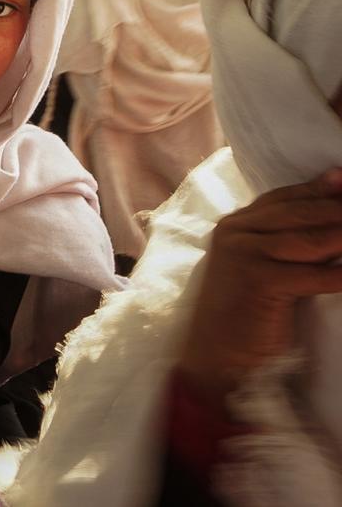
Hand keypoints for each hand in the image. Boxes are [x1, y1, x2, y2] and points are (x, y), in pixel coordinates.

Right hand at [178, 170, 341, 405]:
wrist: (217, 358)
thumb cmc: (246, 315)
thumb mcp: (262, 269)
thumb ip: (287, 243)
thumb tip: (334, 223)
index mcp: (235, 225)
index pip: (285, 197)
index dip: (322, 189)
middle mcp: (235, 232)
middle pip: (300, 212)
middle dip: (340, 209)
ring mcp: (243, 255)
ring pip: (309, 239)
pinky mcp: (257, 281)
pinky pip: (312, 274)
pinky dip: (341, 274)